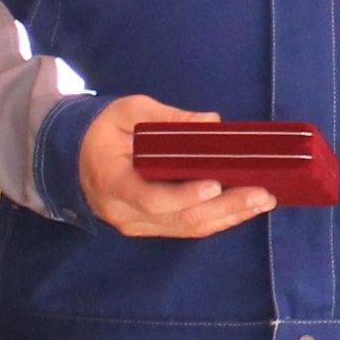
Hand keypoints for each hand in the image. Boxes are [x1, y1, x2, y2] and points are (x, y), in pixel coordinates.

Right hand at [78, 96, 275, 238]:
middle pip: (179, 218)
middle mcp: (124, 212)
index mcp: (112, 182)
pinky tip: (246, 208)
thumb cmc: (103, 130)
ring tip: (264, 200)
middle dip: (225, 207)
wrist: (75, 156)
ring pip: (188, 227)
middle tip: (261, 193)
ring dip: (230, 216)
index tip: (216, 185)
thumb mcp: (127, 111)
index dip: (184, 196)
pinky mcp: (151, 226)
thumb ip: (166, 116)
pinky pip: (188, 227)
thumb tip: (211, 123)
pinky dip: (220, 219)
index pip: (150, 198)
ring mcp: (137, 224)